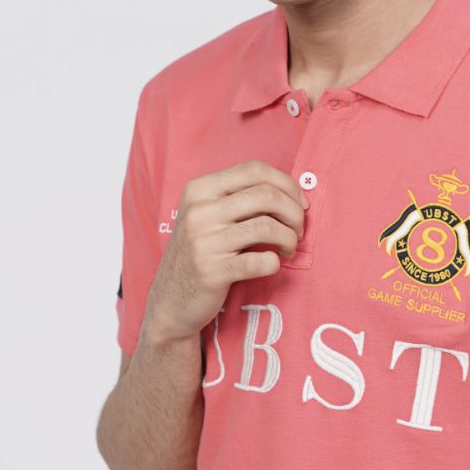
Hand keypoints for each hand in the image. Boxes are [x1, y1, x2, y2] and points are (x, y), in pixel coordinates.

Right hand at [145, 158, 308, 342]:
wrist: (170, 300)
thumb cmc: (200, 254)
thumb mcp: (207, 216)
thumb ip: (241, 200)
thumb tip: (294, 195)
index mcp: (199, 189)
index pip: (254, 169)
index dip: (286, 183)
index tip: (300, 203)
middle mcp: (199, 211)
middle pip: (266, 195)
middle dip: (294, 213)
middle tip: (298, 230)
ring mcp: (204, 242)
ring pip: (267, 226)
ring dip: (289, 238)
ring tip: (288, 249)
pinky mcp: (212, 272)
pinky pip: (260, 261)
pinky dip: (275, 263)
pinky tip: (272, 265)